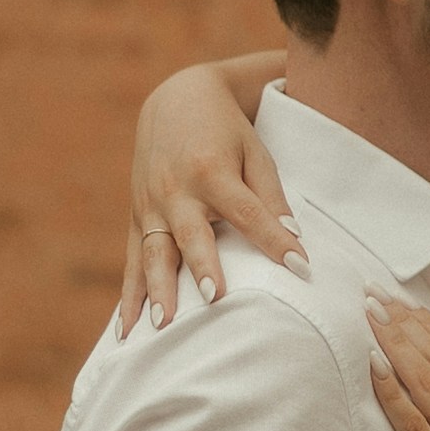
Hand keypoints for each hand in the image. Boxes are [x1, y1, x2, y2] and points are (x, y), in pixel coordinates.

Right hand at [118, 66, 301, 332]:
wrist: (174, 100)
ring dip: (157, 290)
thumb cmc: (226, 132)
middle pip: (192, 234)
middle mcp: (176, 190)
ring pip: (154, 253)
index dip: (274, 239)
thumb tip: (294, 238)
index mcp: (212, 170)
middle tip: (214, 299)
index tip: (301, 266)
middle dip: (202, 267)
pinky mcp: (136, 217)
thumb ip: (270, 195)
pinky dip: (130, 295)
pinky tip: (128, 330)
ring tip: (162, 326)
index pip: (248, 211)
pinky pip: (131, 260)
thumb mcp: (255, 151)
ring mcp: (151, 206)